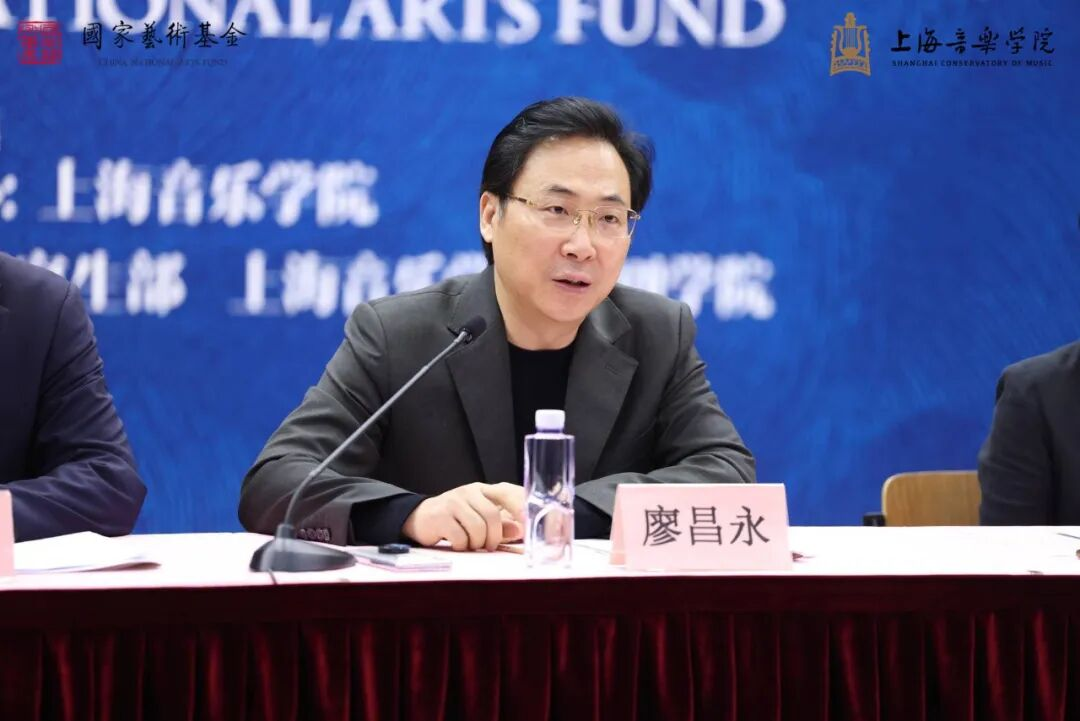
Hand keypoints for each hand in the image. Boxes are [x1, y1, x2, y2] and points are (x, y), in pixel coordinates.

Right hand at [402, 482, 524, 550]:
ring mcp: (453, 502)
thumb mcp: (479, 519)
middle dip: (494, 537)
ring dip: (477, 543)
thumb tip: (520, 530)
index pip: (507, 491)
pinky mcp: (440, 516)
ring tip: (471, 544)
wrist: (420, 518)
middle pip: (492, 515)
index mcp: (483, 490)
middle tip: (490, 546)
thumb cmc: (456, 520)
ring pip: (477, 528)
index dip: (520, 506)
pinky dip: (462, 546)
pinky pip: (460, 537)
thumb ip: (500, 525)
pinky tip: (457, 543)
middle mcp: (469, 492)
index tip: (529, 523)